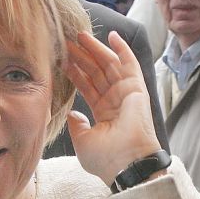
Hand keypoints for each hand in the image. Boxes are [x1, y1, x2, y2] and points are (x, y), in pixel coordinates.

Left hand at [65, 31, 161, 185]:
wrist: (127, 163)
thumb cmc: (106, 158)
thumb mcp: (83, 141)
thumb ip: (77, 125)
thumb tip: (71, 114)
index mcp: (104, 115)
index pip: (88, 88)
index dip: (76, 73)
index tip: (63, 59)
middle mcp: (115, 102)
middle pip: (97, 73)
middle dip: (82, 57)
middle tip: (68, 41)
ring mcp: (126, 94)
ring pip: (109, 65)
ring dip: (96, 49)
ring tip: (80, 35)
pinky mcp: (136, 89)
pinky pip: (130, 64)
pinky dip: (122, 49)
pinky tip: (112, 35)